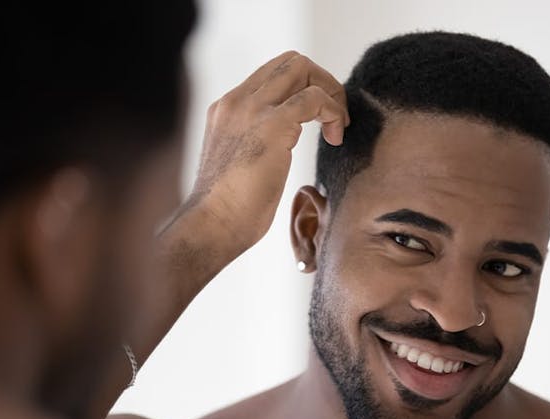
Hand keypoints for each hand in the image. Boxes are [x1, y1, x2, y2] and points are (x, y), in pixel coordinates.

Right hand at [185, 51, 348, 251]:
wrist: (212, 225)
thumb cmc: (227, 211)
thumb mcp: (240, 164)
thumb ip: (256, 144)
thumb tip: (279, 148)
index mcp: (227, 108)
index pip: (272, 75)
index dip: (304, 89)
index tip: (318, 121)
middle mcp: (236, 101)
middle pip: (290, 62)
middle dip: (322, 83)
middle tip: (334, 120)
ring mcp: (251, 109)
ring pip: (302, 68)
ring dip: (331, 93)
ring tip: (336, 129)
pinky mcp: (271, 125)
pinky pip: (314, 98)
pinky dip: (333, 112)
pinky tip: (334, 139)